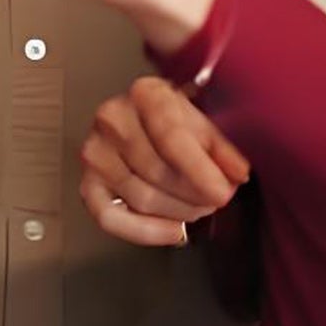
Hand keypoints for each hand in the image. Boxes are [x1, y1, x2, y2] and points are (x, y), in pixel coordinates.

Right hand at [79, 77, 250, 246]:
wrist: (148, 120)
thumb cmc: (179, 120)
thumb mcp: (207, 120)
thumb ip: (224, 146)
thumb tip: (237, 173)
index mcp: (145, 94)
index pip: (170, 137)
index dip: (199, 170)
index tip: (222, 192)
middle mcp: (112, 118)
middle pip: (156, 172)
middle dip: (194, 195)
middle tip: (215, 199)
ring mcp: (96, 151)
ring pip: (141, 198)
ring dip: (179, 213)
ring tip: (198, 207)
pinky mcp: (88, 182)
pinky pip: (111, 218)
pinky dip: (146, 232)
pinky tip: (174, 231)